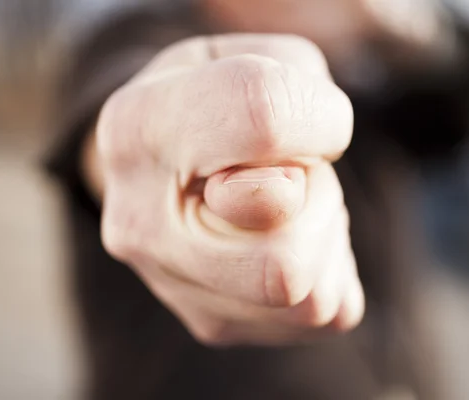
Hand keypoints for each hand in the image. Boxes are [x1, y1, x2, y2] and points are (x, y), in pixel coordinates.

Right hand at [95, 34, 363, 345]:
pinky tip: (288, 236)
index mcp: (138, 127)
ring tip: (288, 203)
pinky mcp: (211, 321)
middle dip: (318, 202)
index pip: (264, 120)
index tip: (309, 114)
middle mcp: (139, 224)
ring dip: (325, 234)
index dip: (318, 116)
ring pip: (311, 297)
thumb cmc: (217, 103)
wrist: (165, 160)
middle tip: (292, 174)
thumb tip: (296, 192)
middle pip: (284, 262)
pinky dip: (330, 267)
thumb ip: (289, 93)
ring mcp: (171, 286)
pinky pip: (327, 313)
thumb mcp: (254, 58)